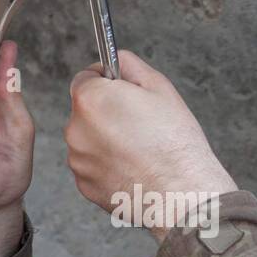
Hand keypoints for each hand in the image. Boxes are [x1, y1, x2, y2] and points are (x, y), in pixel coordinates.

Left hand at [65, 50, 236, 239]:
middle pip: (86, 110)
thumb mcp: (160, 88)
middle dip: (107, 113)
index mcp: (91, 99)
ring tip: (139, 150)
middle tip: (139, 125)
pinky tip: (133, 169)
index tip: (123, 92)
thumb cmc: (175, 145)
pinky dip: (107, 166)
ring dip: (105, 140)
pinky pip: (92, 167)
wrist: (180, 196)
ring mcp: (78, 160)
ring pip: (88, 140)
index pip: (85, 77)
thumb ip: (130, 66)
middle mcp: (76, 129)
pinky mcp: (84, 185)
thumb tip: (117, 60)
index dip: (106, 81)